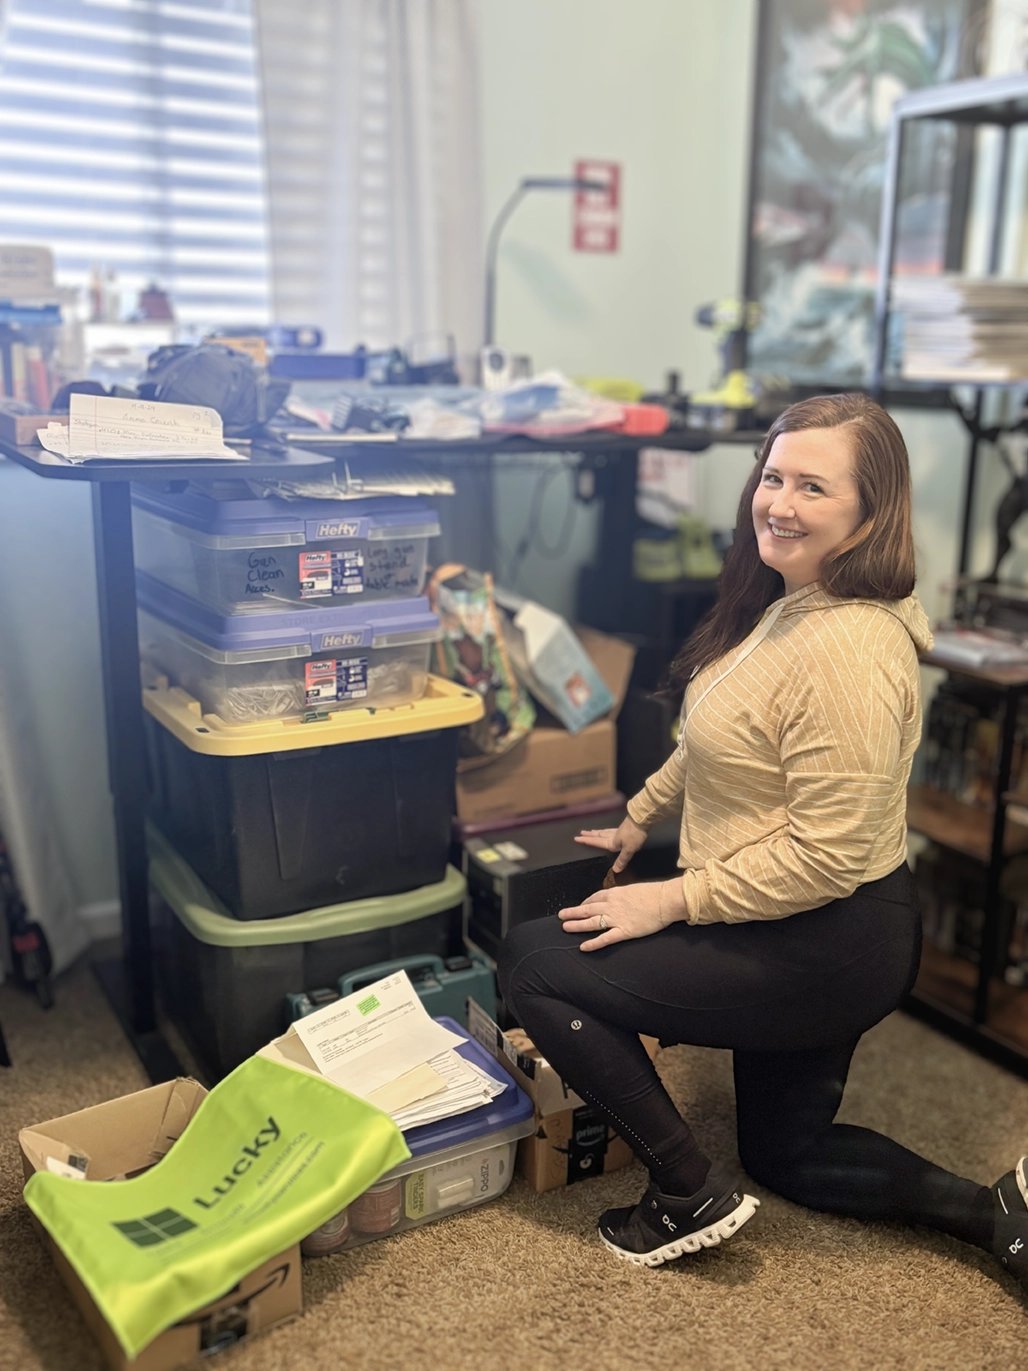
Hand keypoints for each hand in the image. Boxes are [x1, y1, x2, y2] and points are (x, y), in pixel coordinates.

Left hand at [559, 878, 685, 950]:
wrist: (665, 900)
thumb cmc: (653, 893)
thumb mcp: (634, 889)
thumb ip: (623, 895)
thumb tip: (620, 898)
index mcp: (614, 893)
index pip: (594, 897)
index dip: (585, 903)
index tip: (579, 906)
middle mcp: (611, 905)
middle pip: (588, 909)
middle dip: (573, 912)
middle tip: (561, 915)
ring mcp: (617, 919)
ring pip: (592, 922)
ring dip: (577, 925)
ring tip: (565, 927)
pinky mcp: (624, 931)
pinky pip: (605, 938)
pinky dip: (593, 943)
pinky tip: (583, 947)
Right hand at [574, 815, 647, 873]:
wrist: (641, 819)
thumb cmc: (634, 835)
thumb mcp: (629, 849)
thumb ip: (622, 860)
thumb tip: (615, 870)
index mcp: (611, 842)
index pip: (596, 842)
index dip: (587, 841)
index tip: (576, 838)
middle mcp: (612, 836)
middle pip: (598, 835)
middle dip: (589, 835)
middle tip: (581, 833)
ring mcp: (618, 831)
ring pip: (604, 832)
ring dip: (597, 832)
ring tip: (592, 831)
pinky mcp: (624, 827)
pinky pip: (610, 830)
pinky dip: (606, 830)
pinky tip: (609, 831)